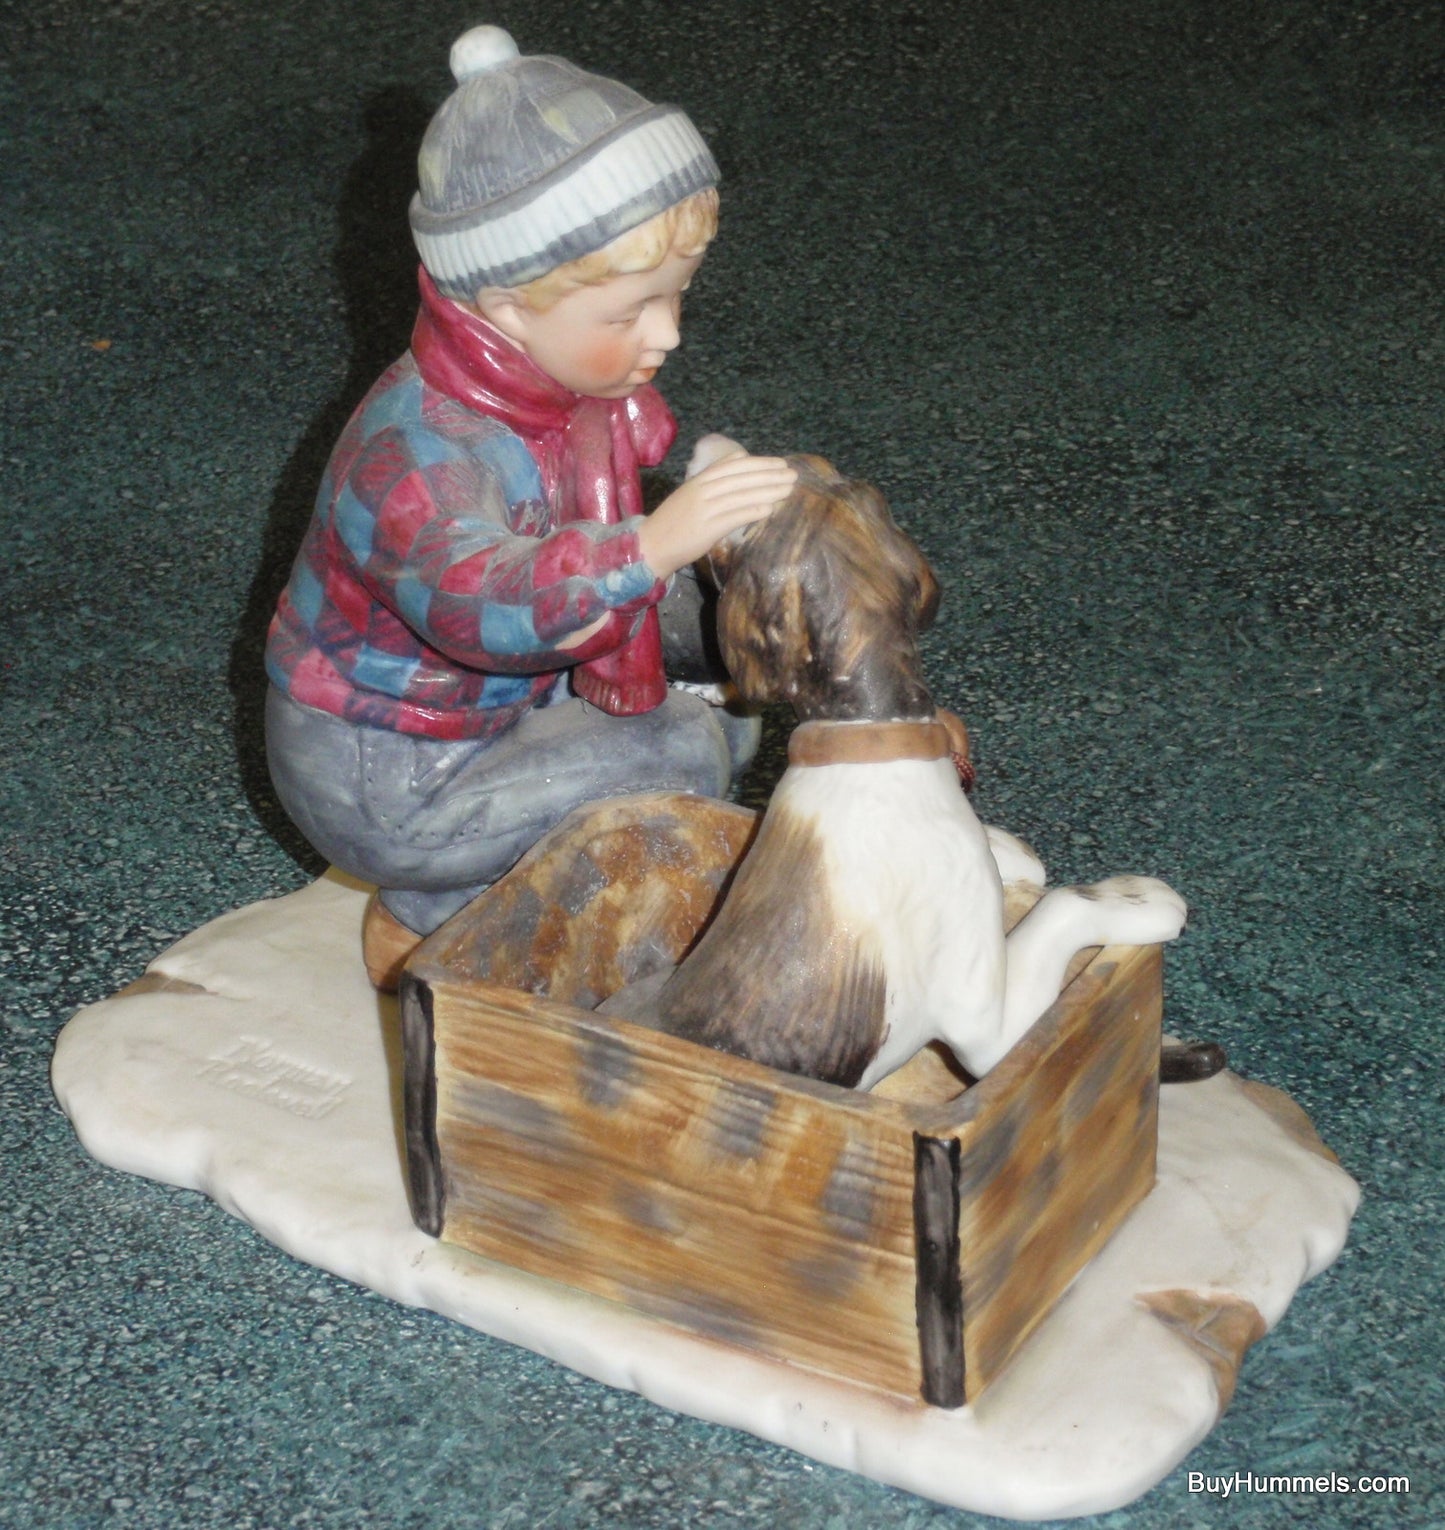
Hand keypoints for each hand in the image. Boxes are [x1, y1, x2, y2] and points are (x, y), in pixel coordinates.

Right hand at [637, 453, 795, 578]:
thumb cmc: (673, 521)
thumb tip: (738, 459)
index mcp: (699, 480)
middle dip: (770, 475)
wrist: (651, 544)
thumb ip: (712, 478)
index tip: (779, 463)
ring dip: (768, 491)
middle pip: (742, 478)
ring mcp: (705, 508)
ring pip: (742, 495)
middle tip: (792, 474)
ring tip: (788, 490)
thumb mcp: (690, 493)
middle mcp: (703, 490)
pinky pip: (734, 516)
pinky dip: (753, 511)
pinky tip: (770, 509)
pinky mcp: (707, 528)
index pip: (734, 465)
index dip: (759, 463)